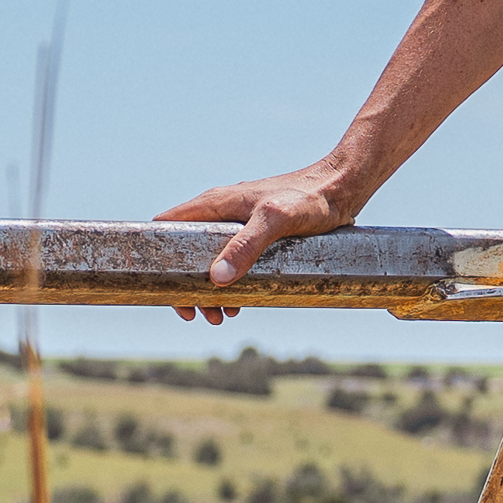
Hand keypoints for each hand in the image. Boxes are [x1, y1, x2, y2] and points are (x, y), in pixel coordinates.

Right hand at [155, 159, 371, 321]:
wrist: (343, 187)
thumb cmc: (310, 198)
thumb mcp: (275, 220)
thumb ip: (246, 246)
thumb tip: (217, 279)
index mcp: (216, 203)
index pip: (167, 226)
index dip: (159, 258)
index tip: (169, 290)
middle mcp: (222, 212)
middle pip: (186, 251)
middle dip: (188, 285)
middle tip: (200, 314)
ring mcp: (239, 223)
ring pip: (210, 259)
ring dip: (210, 290)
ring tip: (222, 315)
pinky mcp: (258, 234)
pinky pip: (233, 261)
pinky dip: (231, 283)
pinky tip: (242, 301)